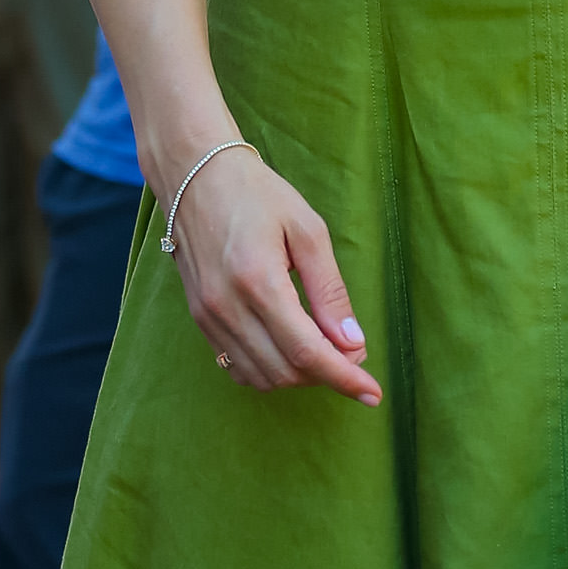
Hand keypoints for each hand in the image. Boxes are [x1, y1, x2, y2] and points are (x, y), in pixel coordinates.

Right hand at [166, 146, 381, 407]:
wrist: (195, 175)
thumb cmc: (257, 194)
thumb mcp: (307, 230)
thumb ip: (330, 290)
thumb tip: (352, 342)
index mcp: (258, 282)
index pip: (306, 353)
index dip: (343, 378)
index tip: (372, 392)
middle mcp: (227, 307)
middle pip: (285, 371)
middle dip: (326, 374)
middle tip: (353, 351)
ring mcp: (208, 317)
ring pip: (261, 376)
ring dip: (298, 375)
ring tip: (324, 349)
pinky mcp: (200, 318)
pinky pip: (236, 366)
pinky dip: (269, 370)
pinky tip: (289, 349)